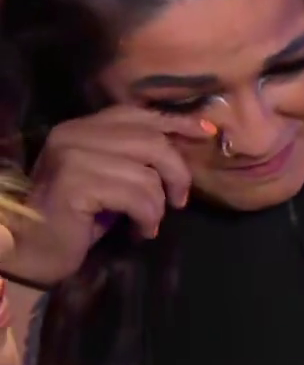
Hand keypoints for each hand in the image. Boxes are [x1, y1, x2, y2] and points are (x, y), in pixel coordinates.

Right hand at [5, 107, 211, 285]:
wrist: (36, 250)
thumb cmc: (80, 216)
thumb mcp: (113, 178)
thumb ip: (138, 156)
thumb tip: (188, 141)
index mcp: (81, 127)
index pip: (138, 114)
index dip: (177, 122)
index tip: (207, 134)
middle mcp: (72, 134)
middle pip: (151, 141)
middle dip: (177, 173)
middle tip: (179, 201)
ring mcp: (70, 157)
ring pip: (146, 173)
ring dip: (158, 205)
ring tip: (150, 222)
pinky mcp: (74, 184)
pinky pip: (136, 196)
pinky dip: (147, 217)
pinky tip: (141, 231)